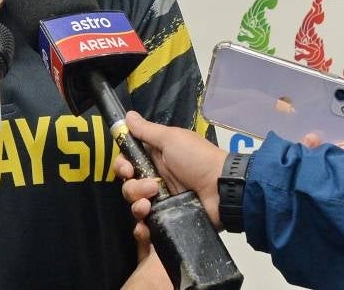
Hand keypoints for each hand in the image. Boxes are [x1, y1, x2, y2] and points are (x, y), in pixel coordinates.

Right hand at [113, 111, 226, 228]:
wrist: (222, 189)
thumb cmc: (197, 159)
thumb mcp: (171, 139)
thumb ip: (146, 130)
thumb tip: (128, 115)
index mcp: (155, 158)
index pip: (127, 163)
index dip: (121, 166)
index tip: (127, 169)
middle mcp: (155, 179)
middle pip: (128, 185)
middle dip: (133, 187)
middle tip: (151, 186)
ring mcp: (161, 201)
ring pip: (135, 205)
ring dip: (138, 205)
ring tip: (152, 203)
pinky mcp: (167, 219)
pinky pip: (146, 226)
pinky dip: (142, 228)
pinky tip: (146, 225)